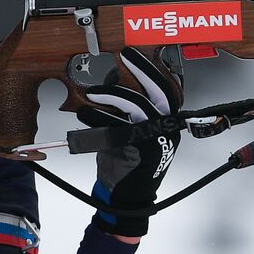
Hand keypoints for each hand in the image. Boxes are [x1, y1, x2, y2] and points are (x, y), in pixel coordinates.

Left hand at [78, 48, 182, 238]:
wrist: (127, 199)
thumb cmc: (127, 166)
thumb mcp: (127, 132)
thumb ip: (125, 112)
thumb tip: (111, 85)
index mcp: (165, 121)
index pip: (165, 89)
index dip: (150, 70)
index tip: (133, 55)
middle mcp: (167, 128)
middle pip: (161, 91)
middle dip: (143, 70)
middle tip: (125, 55)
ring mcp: (159, 139)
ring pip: (138, 106)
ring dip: (113, 95)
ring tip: (92, 93)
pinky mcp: (145, 150)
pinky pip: (123, 127)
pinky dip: (102, 120)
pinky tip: (86, 115)